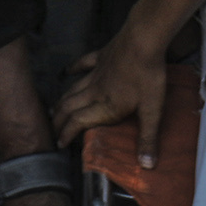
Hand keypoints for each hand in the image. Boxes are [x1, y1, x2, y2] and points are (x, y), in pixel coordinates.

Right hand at [52, 33, 169, 166]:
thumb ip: (148, 137)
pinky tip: (66, 72)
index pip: (78, 122)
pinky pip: (82, 64)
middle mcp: (95, 90)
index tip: (60, 143)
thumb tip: (147, 165)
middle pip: (69, 107)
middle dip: (59, 120)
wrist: (144, 40)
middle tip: (53, 130)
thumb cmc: (148, 75)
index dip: (67, 134)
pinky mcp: (101, 56)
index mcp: (105, 106)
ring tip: (55, 109)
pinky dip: (72, 69)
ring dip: (62, 101)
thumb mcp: (152, 110)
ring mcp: (96, 72)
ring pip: (72, 89)